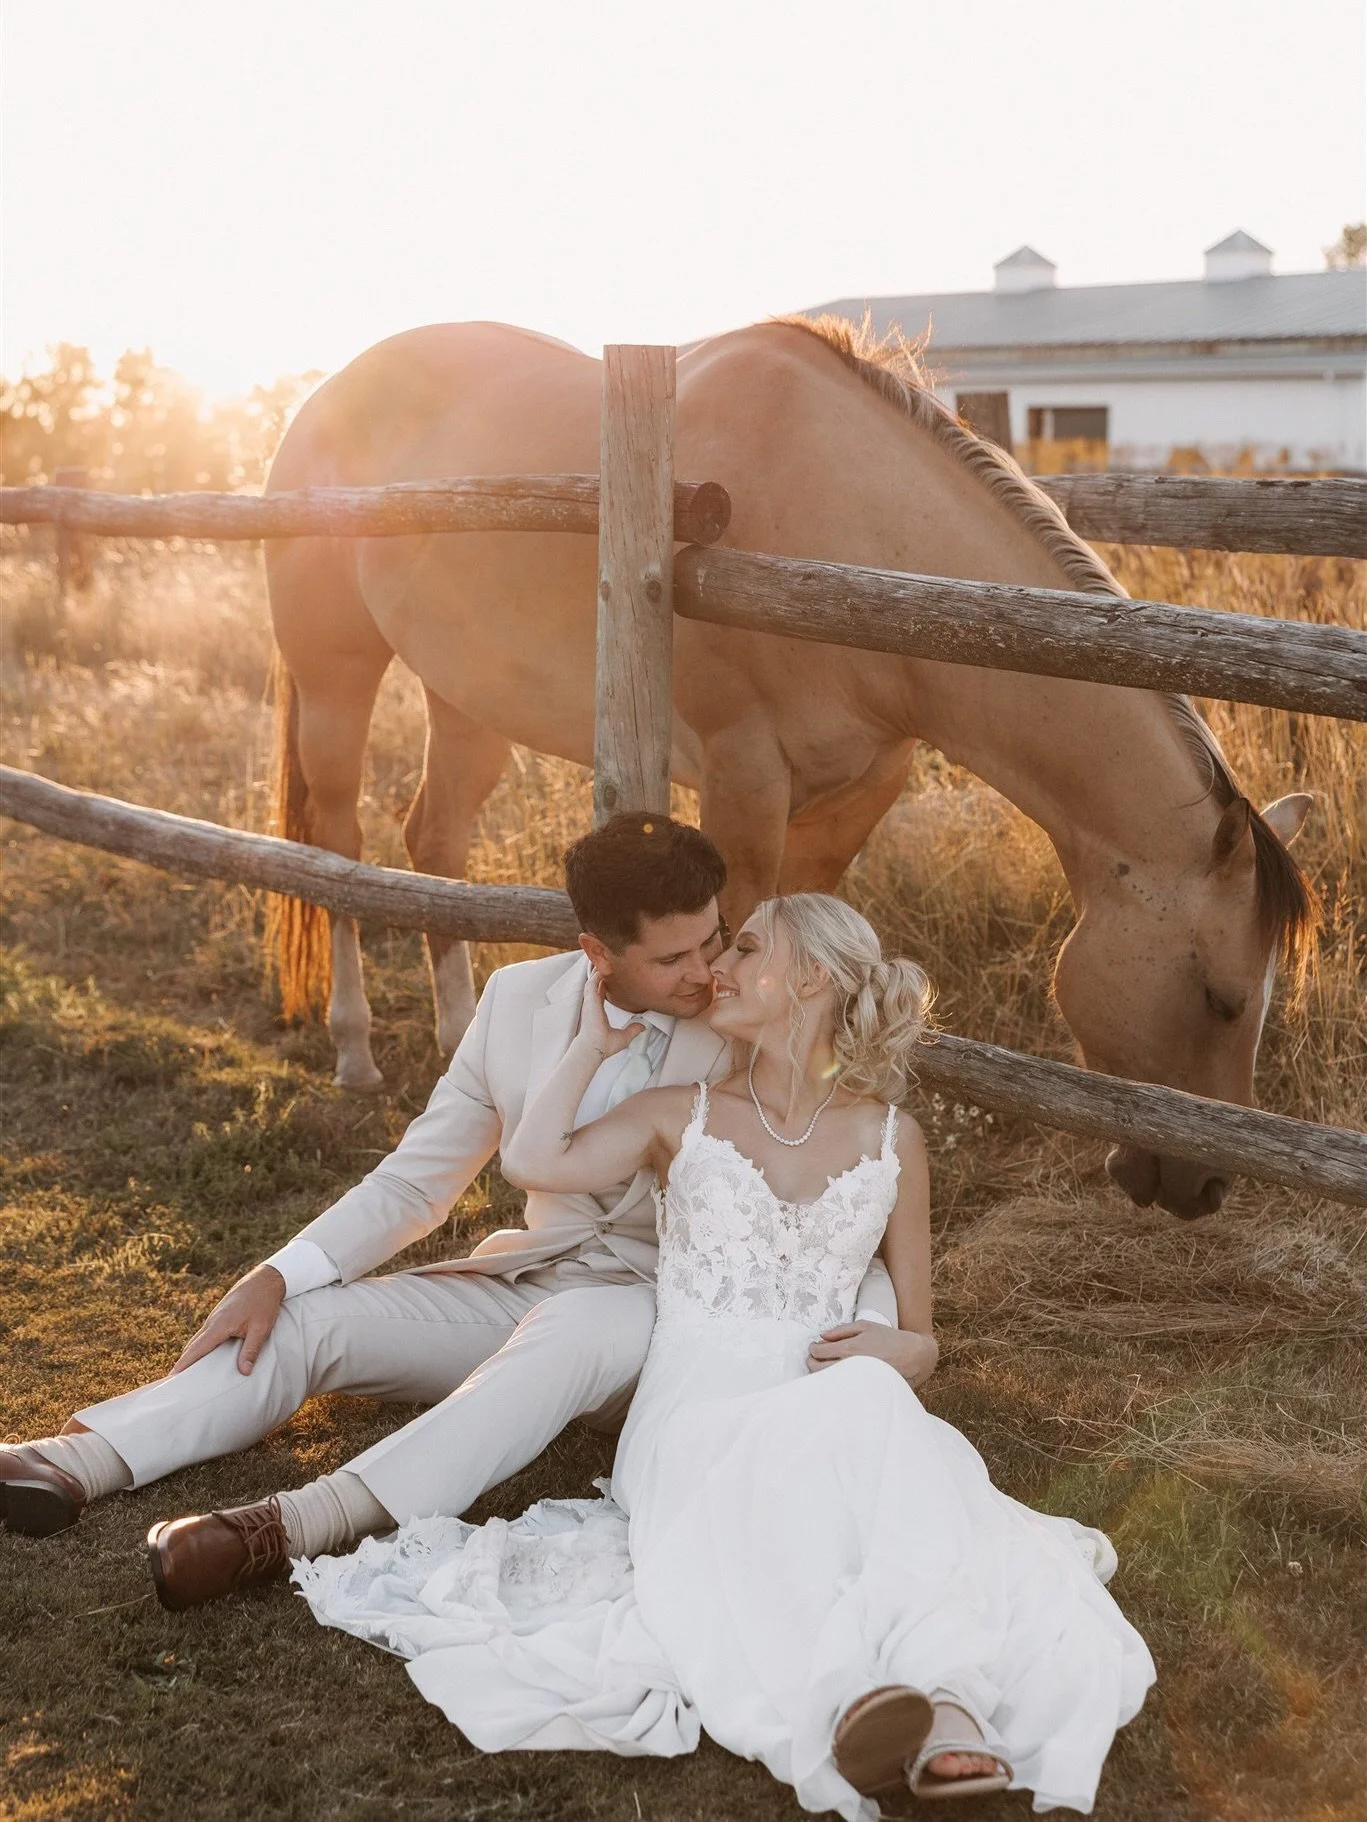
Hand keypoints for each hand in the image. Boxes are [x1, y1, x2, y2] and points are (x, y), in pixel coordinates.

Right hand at [170, 1263, 286, 1376]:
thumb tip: (244, 1372)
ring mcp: (215, 1318)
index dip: (183, 1364)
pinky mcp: (220, 1317)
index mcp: (219, 1325)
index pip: (196, 1349)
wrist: (265, 1279)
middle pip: (192, 1346)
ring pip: (198, 1340)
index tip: (170, 1378)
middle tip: (172, 1382)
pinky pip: (206, 1335)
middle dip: (182, 1363)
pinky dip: (200, 1347)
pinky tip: (204, 1356)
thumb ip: (251, 1350)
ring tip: (185, 1374)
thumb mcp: (261, 1329)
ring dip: (190, 1355)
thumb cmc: (264, 1303)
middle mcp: (212, 1322)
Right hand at [578, 971, 645, 1060]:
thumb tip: (642, 1027)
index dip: (603, 986)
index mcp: (598, 1013)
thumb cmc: (604, 1045)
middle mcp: (592, 1005)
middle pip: (595, 984)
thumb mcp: (623, 1036)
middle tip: (606, 963)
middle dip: (599, 974)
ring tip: (602, 958)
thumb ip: (632, 1030)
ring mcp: (590, 1002)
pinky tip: (601, 965)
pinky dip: (596, 973)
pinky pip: (592, 981)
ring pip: (593, 980)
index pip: (600, 994)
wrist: (595, 1047)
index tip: (608, 979)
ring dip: (597, 970)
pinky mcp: (590, 999)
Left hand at [806, 1320, 938, 1386]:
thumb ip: (841, 1330)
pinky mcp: (862, 1388)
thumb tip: (822, 1336)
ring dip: (820, 1373)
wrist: (911, 1356)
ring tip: (824, 1366)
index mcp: (849, 1347)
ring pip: (827, 1381)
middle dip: (811, 1362)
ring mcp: (856, 1379)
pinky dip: (834, 1382)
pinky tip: (836, 1376)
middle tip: (813, 1357)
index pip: (818, 1352)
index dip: (812, 1349)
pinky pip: (841, 1388)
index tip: (813, 1347)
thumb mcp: (865, 1326)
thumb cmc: (888, 1338)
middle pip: (817, 1369)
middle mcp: (850, 1365)